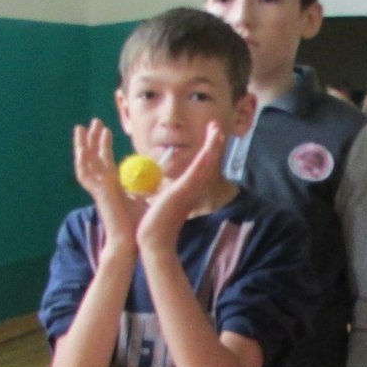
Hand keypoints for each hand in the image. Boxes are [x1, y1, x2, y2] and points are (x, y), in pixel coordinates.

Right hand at [73, 119, 143, 249]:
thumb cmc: (139, 224)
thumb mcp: (145, 197)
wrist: (133, 240)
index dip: (104, 145)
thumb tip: (160, 173)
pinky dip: (83, 161)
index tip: (107, 130)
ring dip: (83, 145)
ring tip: (81, 127)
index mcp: (113, 186)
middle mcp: (103, 186)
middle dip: (92, 139)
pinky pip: (86, 176)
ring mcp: (98, 190)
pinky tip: (82, 148)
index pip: (105, 161)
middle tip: (93, 122)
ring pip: (85, 163)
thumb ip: (147, 185)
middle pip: (93, 158)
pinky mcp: (99, 194)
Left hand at [137, 122, 226, 254]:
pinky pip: (197, 170)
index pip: (200, 166)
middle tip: (217, 127)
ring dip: (213, 145)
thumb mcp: (158, 201)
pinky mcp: (185, 190)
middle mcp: (192, 188)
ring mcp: (190, 189)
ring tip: (217, 130)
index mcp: (186, 189)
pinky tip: (210, 148)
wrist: (153, 239)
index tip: (209, 136)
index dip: (207, 150)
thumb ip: (157, 191)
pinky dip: (205, 158)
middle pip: (208, 162)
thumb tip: (150, 187)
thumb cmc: (154, 223)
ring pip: (206, 163)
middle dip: (214, 144)